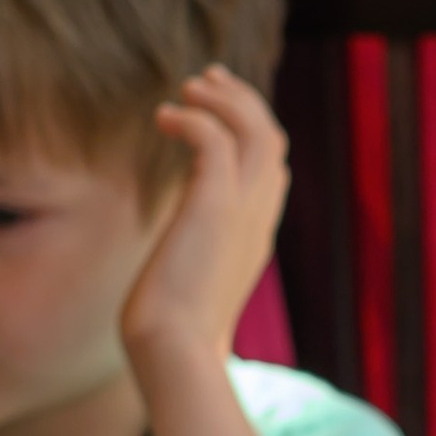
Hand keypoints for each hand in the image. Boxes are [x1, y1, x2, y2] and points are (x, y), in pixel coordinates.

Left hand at [123, 67, 290, 369]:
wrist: (176, 356)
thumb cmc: (171, 339)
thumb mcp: (186, 293)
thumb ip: (189, 264)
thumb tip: (168, 270)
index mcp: (254, 239)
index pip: (271, 172)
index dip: (249, 134)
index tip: (213, 113)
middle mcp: (258, 220)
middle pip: (272, 140)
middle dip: (242, 101)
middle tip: (204, 79)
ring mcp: (243, 213)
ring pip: (256, 130)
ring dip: (223, 99)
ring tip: (187, 88)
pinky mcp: (216, 207)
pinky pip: (215, 139)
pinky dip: (193, 118)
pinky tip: (163, 119)